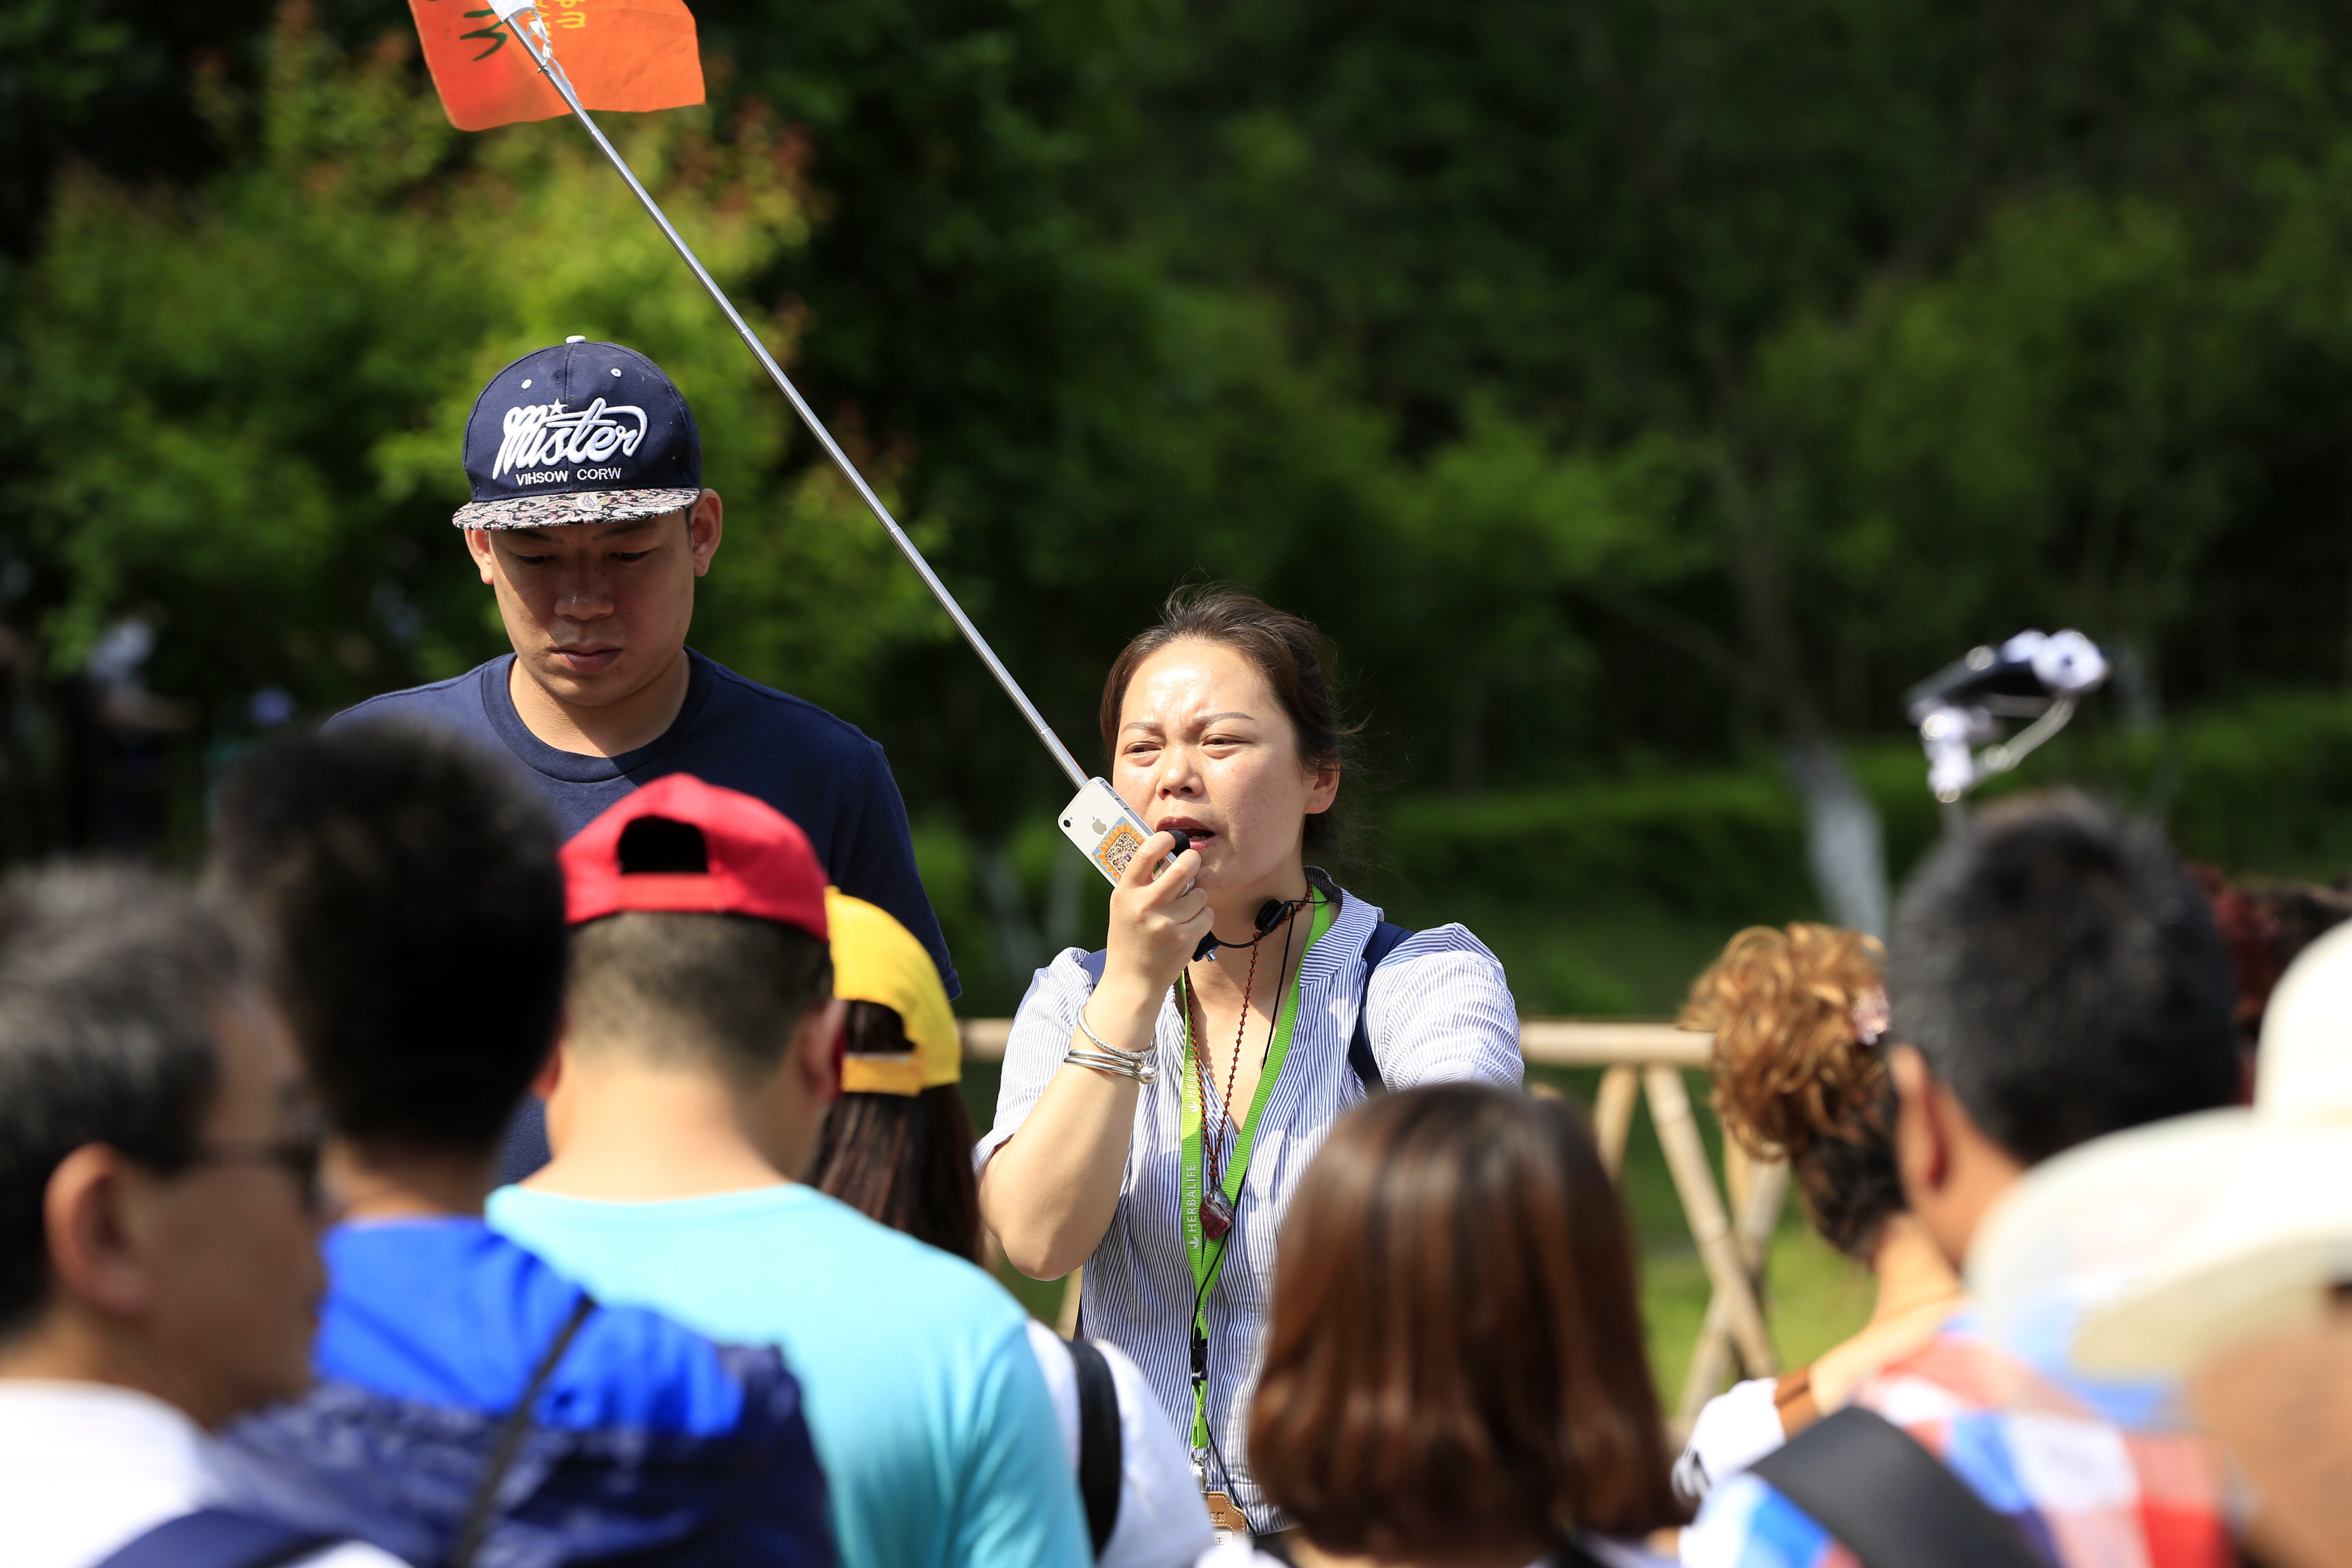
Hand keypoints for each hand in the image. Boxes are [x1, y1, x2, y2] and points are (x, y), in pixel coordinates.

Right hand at [1100, 831, 1209, 1004]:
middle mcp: (1145, 905)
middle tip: (1192, 863)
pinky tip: (1189, 927)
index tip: (1172, 839)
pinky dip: (1203, 918)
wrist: (1132, 982)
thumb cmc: (1128, 940)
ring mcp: (1166, 923)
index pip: (1146, 853)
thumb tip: (1165, 855)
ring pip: (1199, 894)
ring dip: (1197, 899)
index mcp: (1126, 893)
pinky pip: (1207, 915)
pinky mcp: (1185, 939)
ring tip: (1184, 910)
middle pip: (1183, 867)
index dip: (1164, 840)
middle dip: (1193, 861)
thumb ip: (1140, 883)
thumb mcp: (1123, 907)